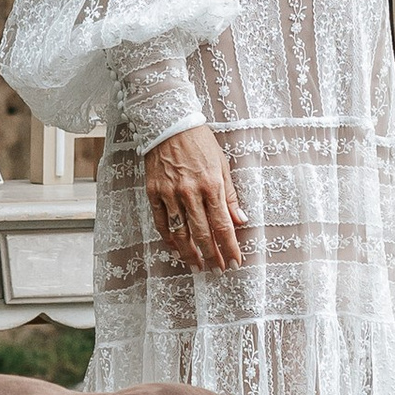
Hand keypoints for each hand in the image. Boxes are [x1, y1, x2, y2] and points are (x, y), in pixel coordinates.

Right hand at [144, 124, 245, 270]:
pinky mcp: (154, 193)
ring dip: (190, 253)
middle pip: (202, 234)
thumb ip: (230, 196)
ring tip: (197, 266)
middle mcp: (190, 192)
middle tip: (218, 270)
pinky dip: (169, 239)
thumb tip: (241, 221)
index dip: (230, 247)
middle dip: (212, 256)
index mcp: (211, 185)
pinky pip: (161, 222)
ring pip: (180, 233)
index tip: (235, 262)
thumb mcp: (222, 165)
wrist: (169, 124)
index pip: (223, 225)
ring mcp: (170, 194)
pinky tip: (176, 249)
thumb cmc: (200, 143)